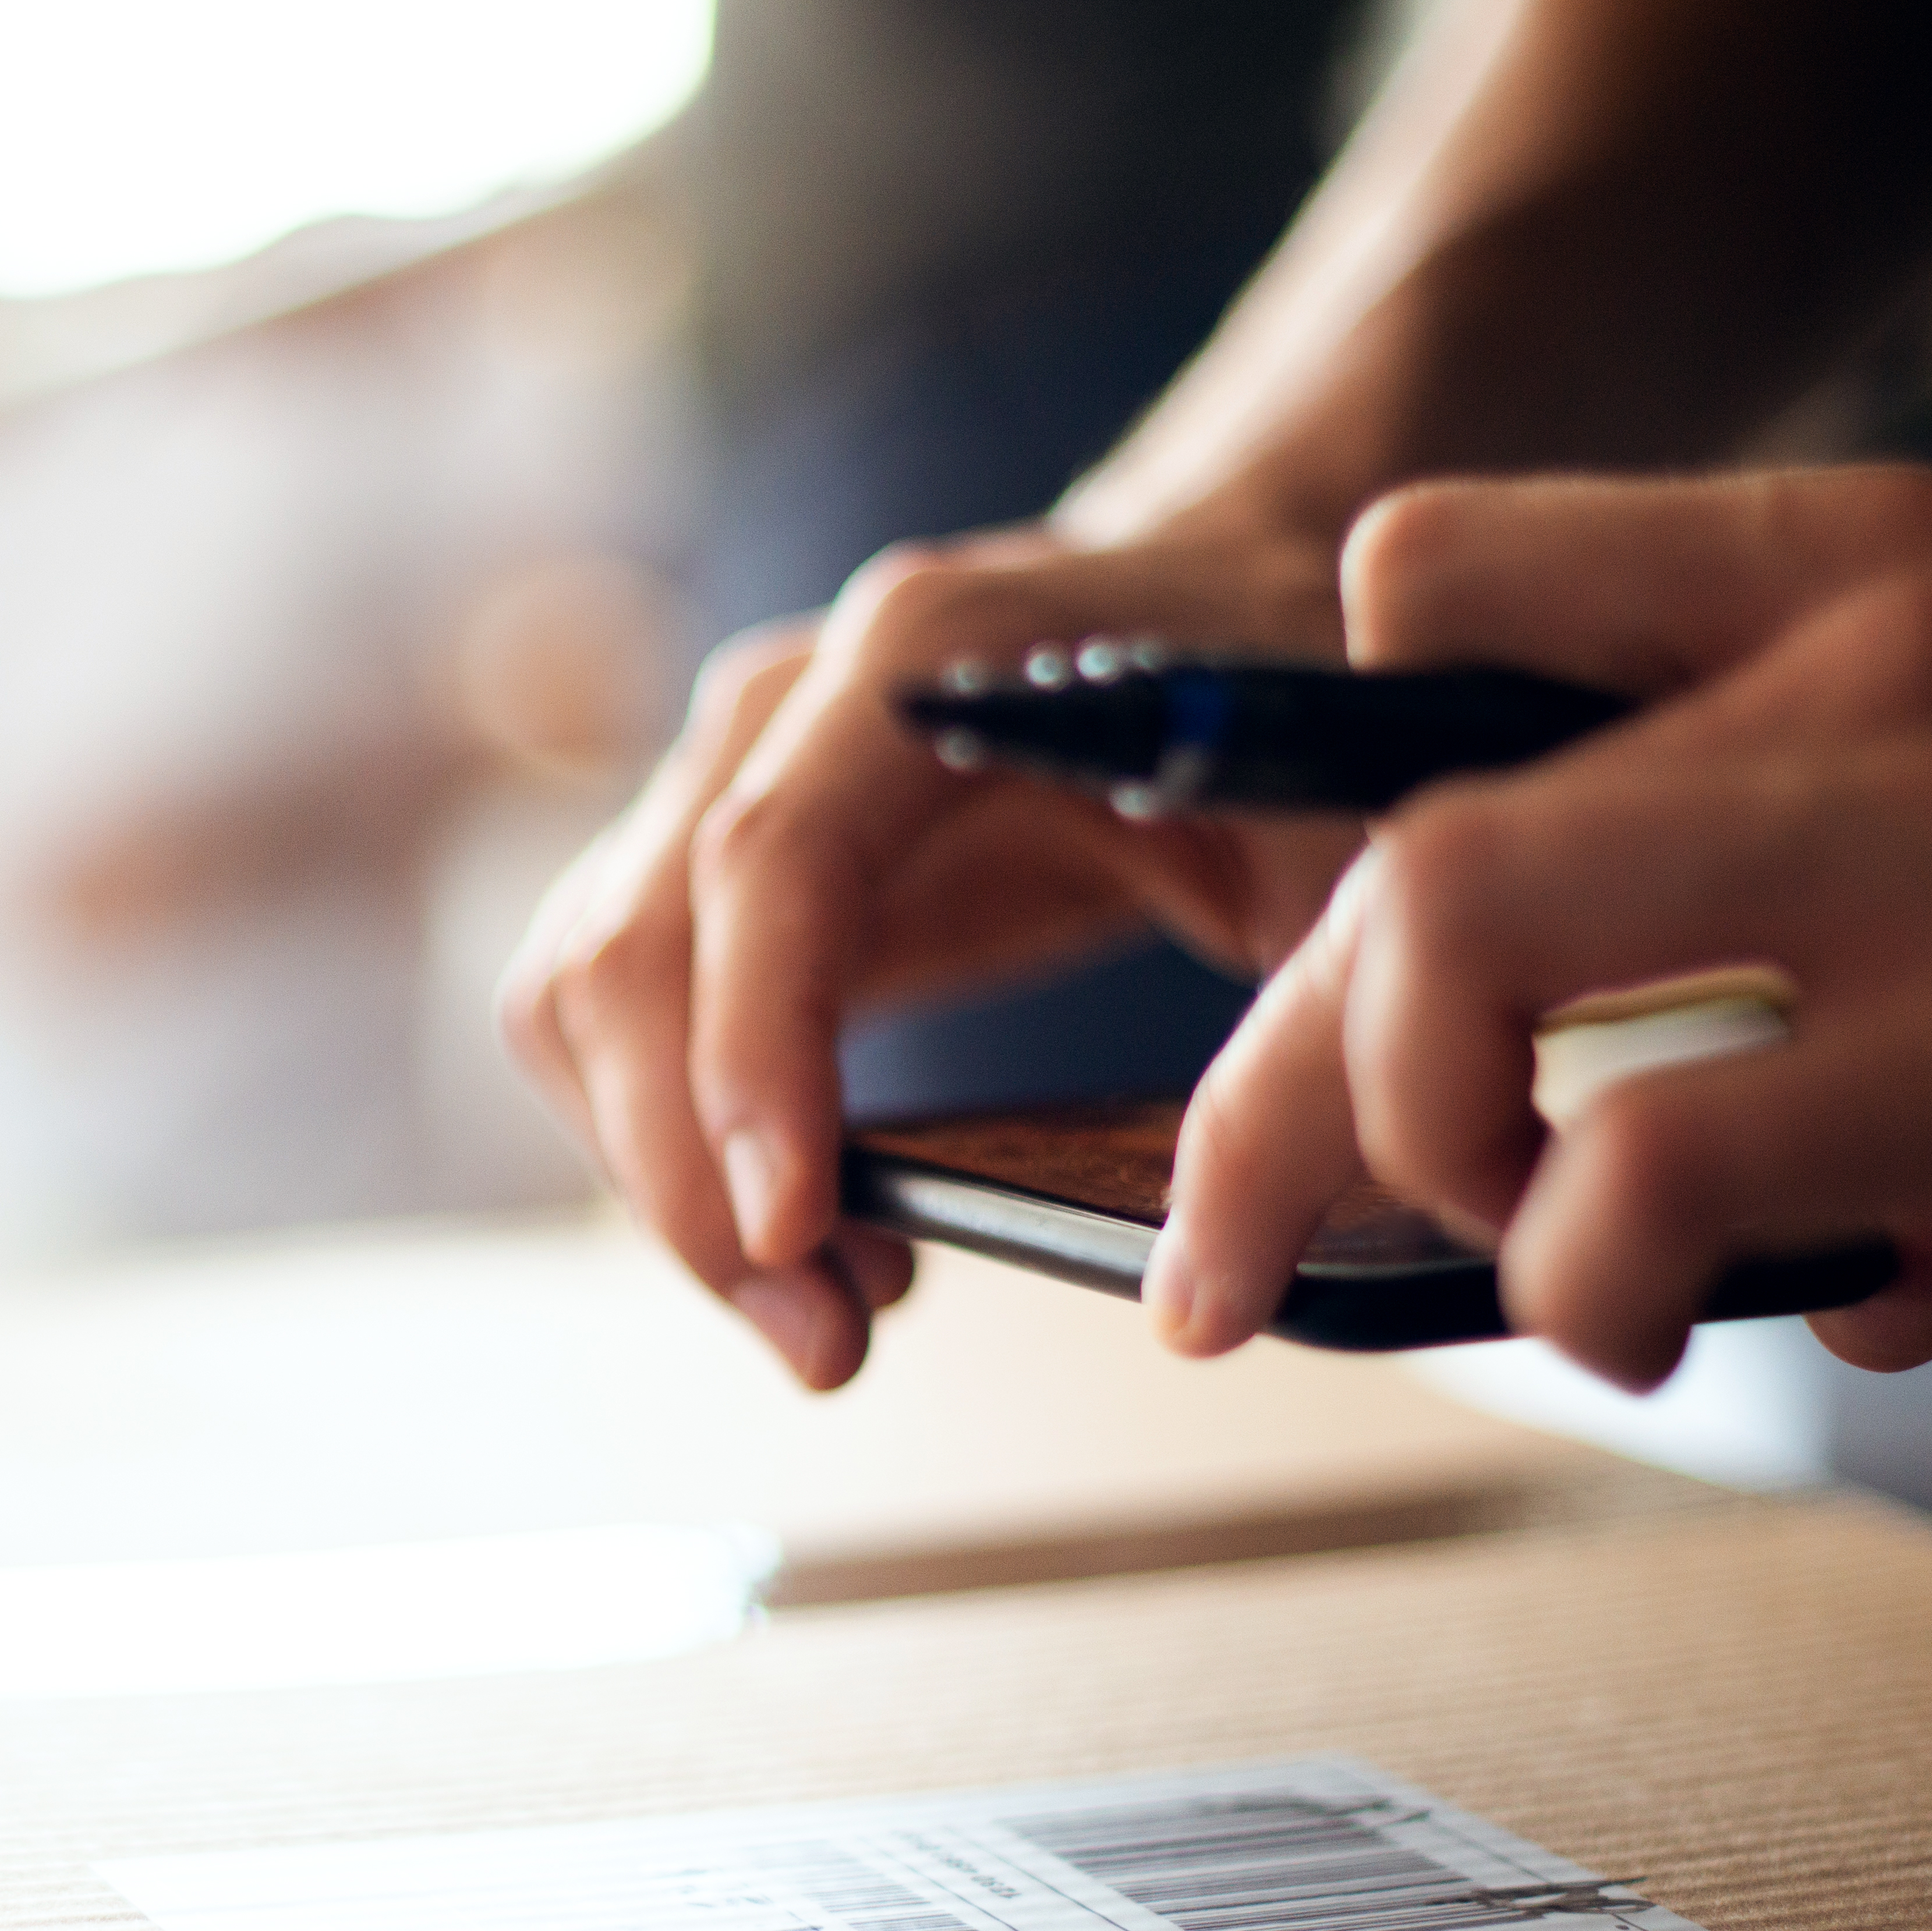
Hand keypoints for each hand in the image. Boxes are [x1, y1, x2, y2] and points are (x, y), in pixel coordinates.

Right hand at [500, 521, 1360, 1386]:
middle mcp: (788, 698)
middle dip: (691, 1178)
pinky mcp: (699, 851)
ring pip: (584, 993)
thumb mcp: (1347, 846)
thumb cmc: (1286, 709)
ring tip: (825, 1310)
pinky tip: (804, 1227)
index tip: (796, 1232)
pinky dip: (660, 1142)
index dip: (754, 1056)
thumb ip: (1300, 1034)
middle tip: (826, 1345)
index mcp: (931, 653)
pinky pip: (600, 1008)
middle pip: (635, 950)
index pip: (771, 863)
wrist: (1226, 585)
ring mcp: (721, 768)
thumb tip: (1207, 1293)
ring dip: (660, 1179)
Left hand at [1153, 465, 1931, 1387]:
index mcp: (1870, 569)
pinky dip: (1588, 1280)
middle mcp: (1873, 680)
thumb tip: (1752, 1211)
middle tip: (1246, 1222)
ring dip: (1405, 1151)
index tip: (1303, 928)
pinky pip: (1651, 1170)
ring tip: (1508, 1263)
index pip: (1449, 576)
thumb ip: (1854, 858)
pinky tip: (1657, 1328)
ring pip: (1457, 953)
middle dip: (1274, 1069)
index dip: (1318, 754)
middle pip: (1402, 840)